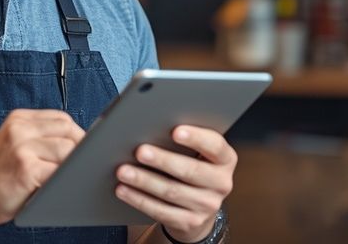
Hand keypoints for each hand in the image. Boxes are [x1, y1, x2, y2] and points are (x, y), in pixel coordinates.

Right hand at [0, 109, 84, 224]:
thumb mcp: (14, 144)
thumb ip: (40, 137)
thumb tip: (79, 143)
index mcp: (19, 119)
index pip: (61, 118)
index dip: (77, 135)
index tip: (85, 150)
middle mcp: (19, 128)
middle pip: (67, 131)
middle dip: (80, 149)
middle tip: (81, 167)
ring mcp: (21, 147)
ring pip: (67, 150)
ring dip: (72, 166)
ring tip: (68, 178)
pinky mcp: (26, 168)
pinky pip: (59, 171)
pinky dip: (64, 180)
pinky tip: (59, 187)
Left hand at [115, 125, 236, 241]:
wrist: (198, 205)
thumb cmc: (190, 163)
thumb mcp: (195, 151)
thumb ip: (181, 137)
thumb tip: (149, 124)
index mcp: (225, 159)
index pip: (215, 146)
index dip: (196, 138)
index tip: (175, 131)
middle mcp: (222, 183)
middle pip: (190, 171)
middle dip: (162, 160)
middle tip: (140, 151)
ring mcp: (208, 206)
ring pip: (172, 192)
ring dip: (144, 181)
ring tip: (123, 171)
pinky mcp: (191, 222)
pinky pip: (162, 211)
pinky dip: (139, 200)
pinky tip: (123, 190)